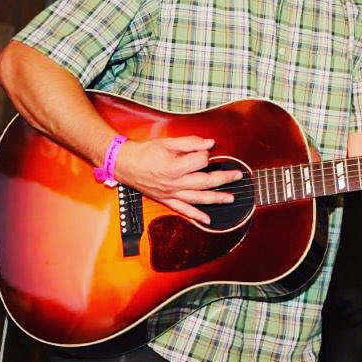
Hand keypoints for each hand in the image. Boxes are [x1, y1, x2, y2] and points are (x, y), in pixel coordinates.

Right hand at [112, 136, 242, 224]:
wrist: (124, 164)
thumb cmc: (144, 151)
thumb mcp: (167, 141)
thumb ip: (190, 142)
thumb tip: (210, 143)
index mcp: (174, 167)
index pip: (200, 161)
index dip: (205, 153)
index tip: (203, 149)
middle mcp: (174, 183)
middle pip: (205, 182)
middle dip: (224, 178)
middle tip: (238, 176)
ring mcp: (170, 194)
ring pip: (198, 198)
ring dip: (216, 199)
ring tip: (231, 198)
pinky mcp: (166, 200)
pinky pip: (183, 210)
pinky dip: (196, 216)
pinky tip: (208, 220)